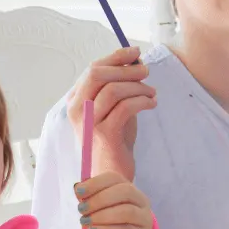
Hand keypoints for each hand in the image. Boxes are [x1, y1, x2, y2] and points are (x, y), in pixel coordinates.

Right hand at [66, 47, 156, 180]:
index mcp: (76, 101)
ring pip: (113, 90)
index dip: (115, 57)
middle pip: (98, 74)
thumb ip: (120, 88)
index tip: (134, 52)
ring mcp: (88, 123)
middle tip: (146, 71)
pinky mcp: (104, 135)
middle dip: (126, 69)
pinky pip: (125, 108)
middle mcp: (77, 110)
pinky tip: (152, 103)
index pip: (93, 69)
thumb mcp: (115, 109)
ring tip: (152, 92)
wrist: (113, 176)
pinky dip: (142, 101)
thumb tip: (135, 62)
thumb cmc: (115, 141)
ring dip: (137, 86)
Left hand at [75, 171, 153, 228]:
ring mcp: (144, 217)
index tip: (78, 192)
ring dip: (102, 216)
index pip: (114, 178)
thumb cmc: (112, 219)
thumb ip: (90, 196)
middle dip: (99, 199)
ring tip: (85, 221)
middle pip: (124, 191)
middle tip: (81, 209)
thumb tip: (77, 187)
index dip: (95, 183)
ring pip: (126, 211)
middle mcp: (140, 199)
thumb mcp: (101, 206)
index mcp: (129, 187)